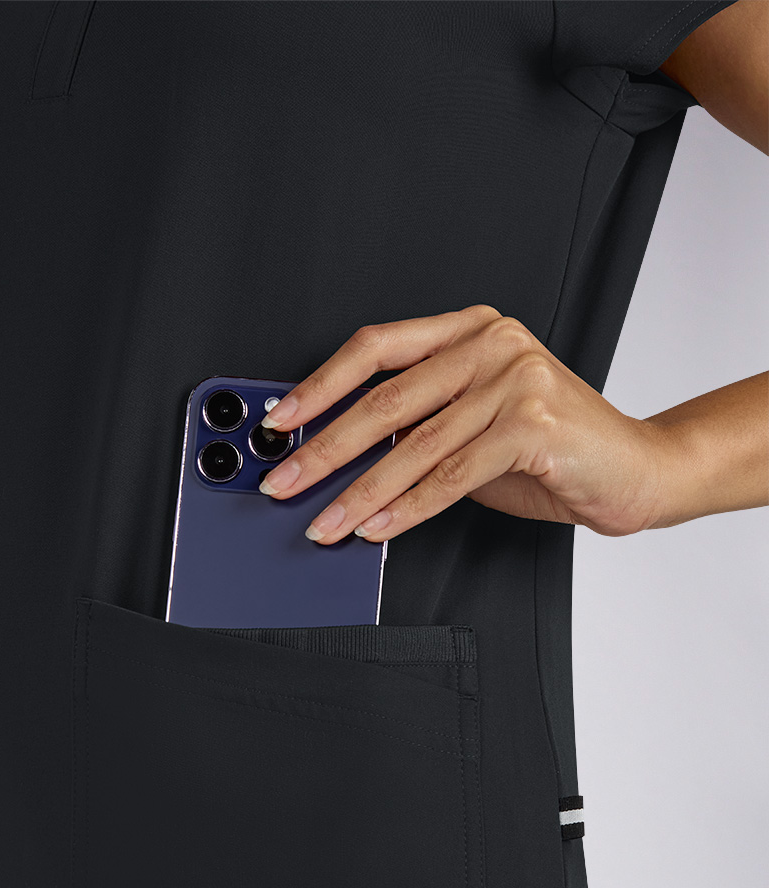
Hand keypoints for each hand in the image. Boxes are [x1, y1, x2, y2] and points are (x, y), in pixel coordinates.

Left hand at [257, 306, 672, 540]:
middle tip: (286, 481)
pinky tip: (376, 527)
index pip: (376, 348)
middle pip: (385, 400)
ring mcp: (515, 378)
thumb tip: (340, 456)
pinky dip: (407, 508)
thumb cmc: (551, 450)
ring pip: (414, 446)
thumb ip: (418, 428)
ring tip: (324, 522)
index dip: (320, 386)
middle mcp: (491, 343)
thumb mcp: (473, 427)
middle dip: (325, 450)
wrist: (635, 470)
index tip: (281, 421)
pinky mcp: (532, 422)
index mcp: (470, 330)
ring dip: (359, 492)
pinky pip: (451, 475)